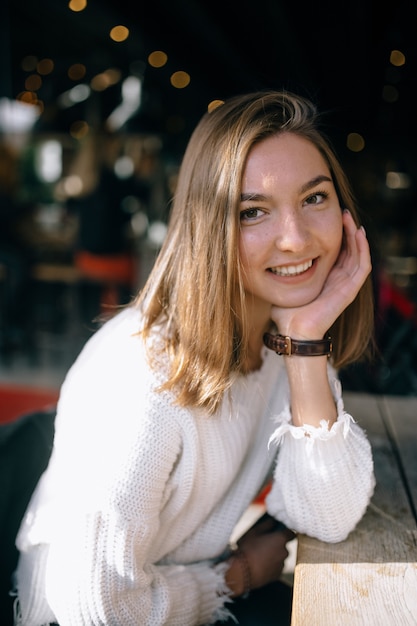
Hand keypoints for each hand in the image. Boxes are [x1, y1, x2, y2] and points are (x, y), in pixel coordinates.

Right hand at [226, 514, 294, 595]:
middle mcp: (285, 552)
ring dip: (274, 555)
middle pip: (284, 546)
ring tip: (260, 555)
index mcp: (280, 539)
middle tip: (264, 544)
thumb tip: (274, 521)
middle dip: (277, 544)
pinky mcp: (278, 575)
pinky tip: (261, 564)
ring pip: (280, 556)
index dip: (285, 533)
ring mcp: (282, 564)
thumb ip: (267, 525)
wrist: (242, 572)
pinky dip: (272, 565)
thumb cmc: (247, 549)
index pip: (291, 534)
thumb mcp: (254, 532)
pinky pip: (277, 566)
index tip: (278, 532)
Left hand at [271, 209, 371, 338]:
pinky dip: (363, 249)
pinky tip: (358, 233)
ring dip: (356, 235)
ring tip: (349, 218)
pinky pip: (362, 265)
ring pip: (358, 254)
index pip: (336, 251)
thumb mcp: (282, 284)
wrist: (293, 330)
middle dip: (346, 230)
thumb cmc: (286, 312)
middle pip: (349, 249)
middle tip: (342, 212)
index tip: (329, 216)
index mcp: (325, 278)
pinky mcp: (350, 290)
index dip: (336, 234)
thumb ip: (278, 272)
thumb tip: (264, 257)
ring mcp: (346, 285)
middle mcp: (338, 280)